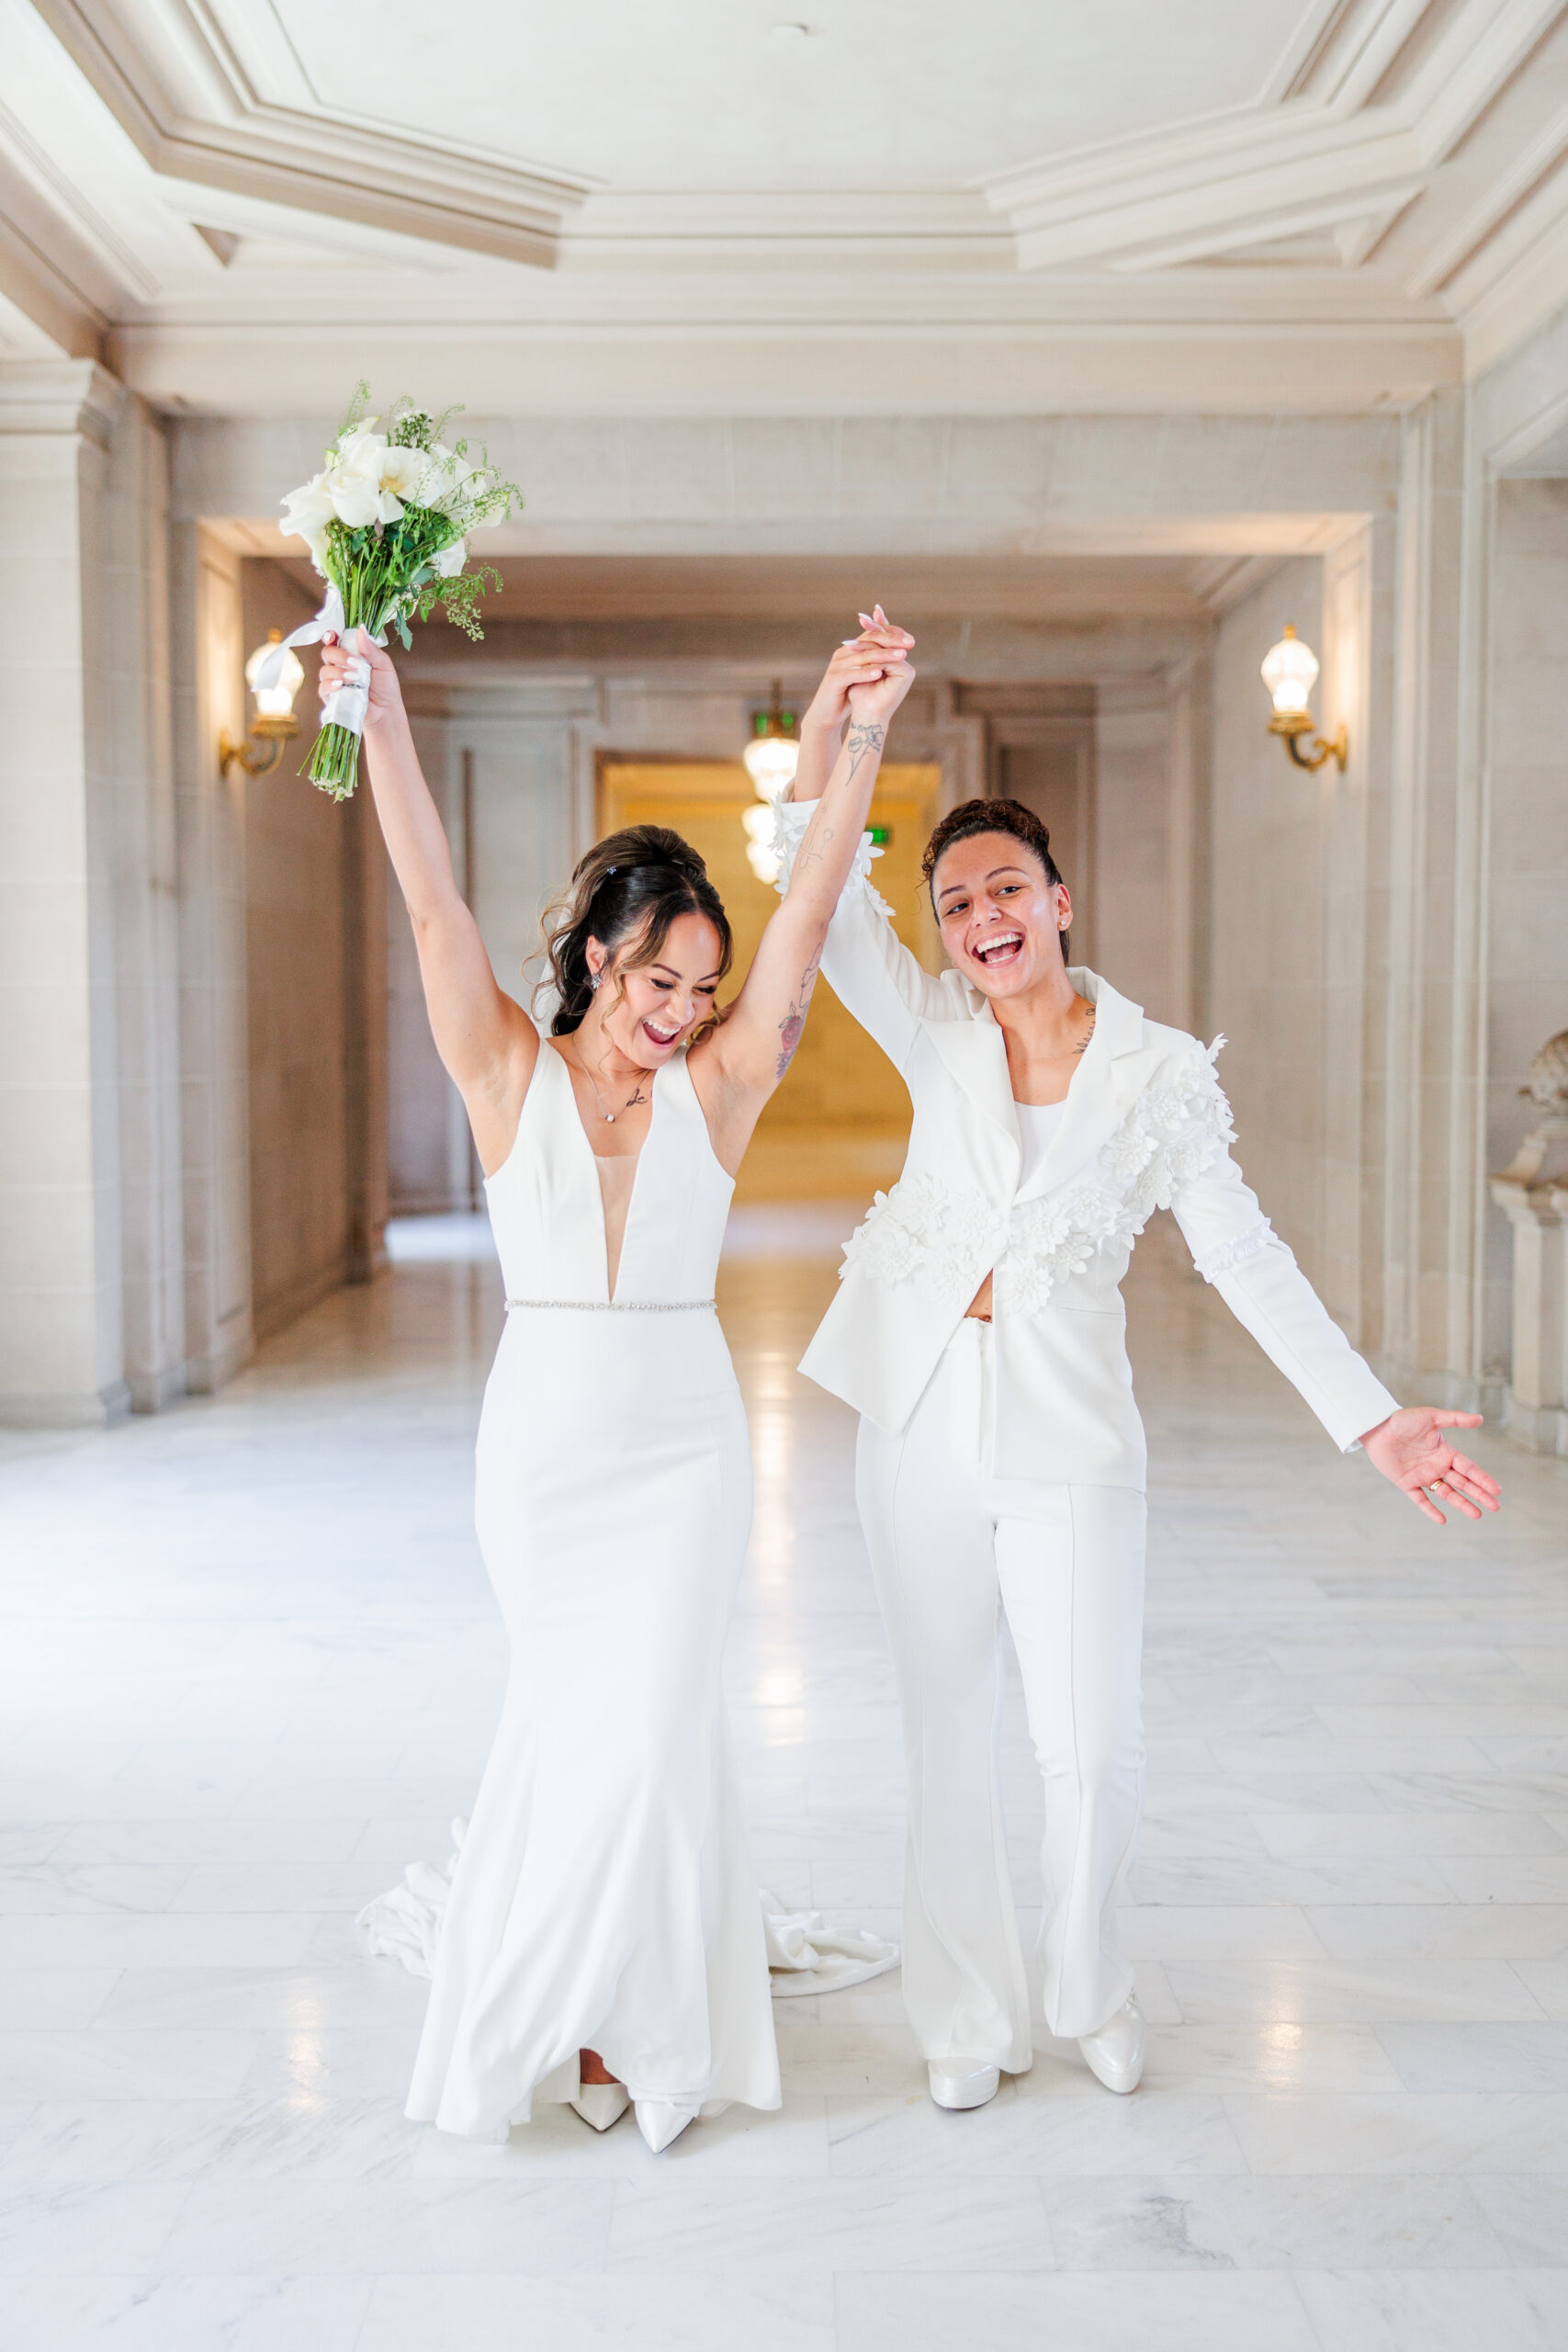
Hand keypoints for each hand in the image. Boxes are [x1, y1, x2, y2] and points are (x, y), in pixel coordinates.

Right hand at [318, 626, 403, 729]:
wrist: (386, 711)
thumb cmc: (386, 687)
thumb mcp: (383, 664)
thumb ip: (371, 648)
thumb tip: (361, 629)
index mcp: (350, 653)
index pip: (336, 639)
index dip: (330, 635)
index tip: (332, 635)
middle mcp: (339, 665)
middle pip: (328, 652)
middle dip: (339, 656)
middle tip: (355, 663)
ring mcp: (334, 680)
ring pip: (324, 670)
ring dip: (338, 673)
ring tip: (355, 679)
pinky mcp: (331, 696)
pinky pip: (323, 688)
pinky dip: (330, 686)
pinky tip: (341, 686)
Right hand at [802, 606, 914, 736]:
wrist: (827, 713)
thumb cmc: (847, 694)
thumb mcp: (864, 675)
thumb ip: (877, 663)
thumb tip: (899, 654)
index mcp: (851, 650)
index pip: (873, 634)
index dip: (892, 634)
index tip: (911, 639)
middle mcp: (843, 653)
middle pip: (869, 640)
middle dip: (891, 641)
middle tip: (910, 643)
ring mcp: (837, 665)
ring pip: (863, 656)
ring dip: (884, 655)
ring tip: (901, 656)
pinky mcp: (833, 679)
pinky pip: (851, 674)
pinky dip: (866, 673)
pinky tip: (880, 674)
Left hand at [1360, 1407, 1500, 1524]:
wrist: (1377, 1427)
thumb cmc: (1404, 1420)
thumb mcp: (1431, 1417)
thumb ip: (1455, 1419)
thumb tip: (1480, 1418)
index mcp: (1445, 1452)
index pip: (1469, 1468)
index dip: (1483, 1479)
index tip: (1497, 1490)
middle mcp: (1437, 1466)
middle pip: (1463, 1483)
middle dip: (1479, 1495)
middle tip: (1495, 1507)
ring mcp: (1422, 1476)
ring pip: (1446, 1493)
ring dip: (1462, 1504)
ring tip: (1477, 1515)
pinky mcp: (1406, 1483)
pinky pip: (1421, 1500)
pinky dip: (1430, 1510)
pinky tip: (1442, 1520)